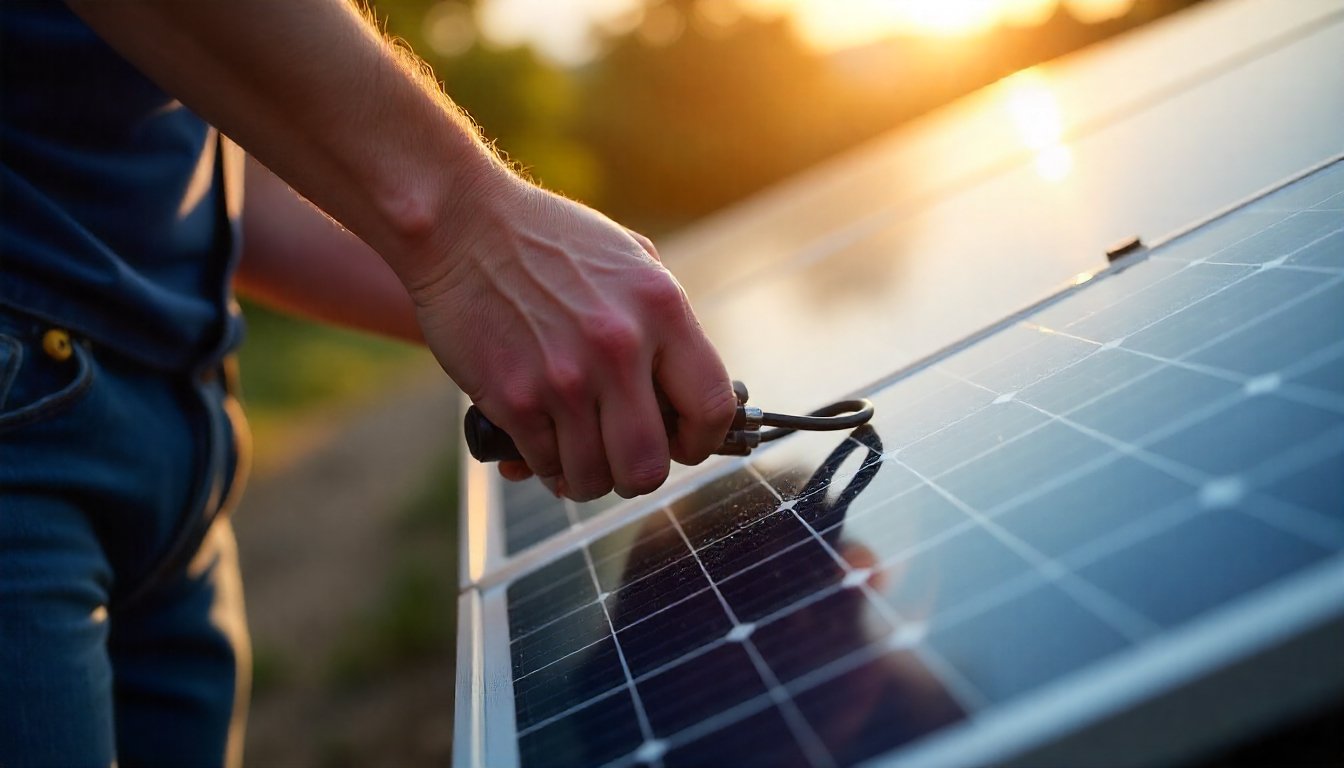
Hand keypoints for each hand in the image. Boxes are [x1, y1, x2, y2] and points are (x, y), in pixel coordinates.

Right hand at [411, 175, 736, 500]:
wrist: (461, 224)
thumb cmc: (547, 239)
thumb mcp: (630, 259)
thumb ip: (665, 321)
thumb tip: (684, 392)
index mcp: (661, 309)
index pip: (711, 407)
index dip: (702, 440)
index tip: (684, 443)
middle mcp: (619, 347)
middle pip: (650, 465)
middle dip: (639, 472)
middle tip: (624, 457)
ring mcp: (565, 378)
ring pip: (595, 478)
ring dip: (588, 476)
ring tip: (578, 452)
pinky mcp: (514, 399)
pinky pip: (544, 465)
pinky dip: (543, 465)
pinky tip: (542, 442)